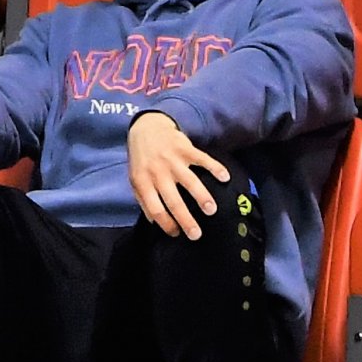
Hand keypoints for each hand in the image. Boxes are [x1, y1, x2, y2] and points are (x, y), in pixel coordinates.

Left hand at [126, 111, 228, 238]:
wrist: (147, 127)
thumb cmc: (142, 159)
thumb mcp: (135, 179)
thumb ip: (143, 199)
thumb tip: (154, 221)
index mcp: (144, 183)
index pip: (155, 209)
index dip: (166, 224)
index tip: (177, 234)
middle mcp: (158, 173)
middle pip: (174, 201)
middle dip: (186, 219)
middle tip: (197, 234)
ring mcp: (173, 161)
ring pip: (190, 182)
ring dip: (202, 197)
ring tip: (212, 210)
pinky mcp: (186, 149)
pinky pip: (203, 159)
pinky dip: (215, 168)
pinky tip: (225, 177)